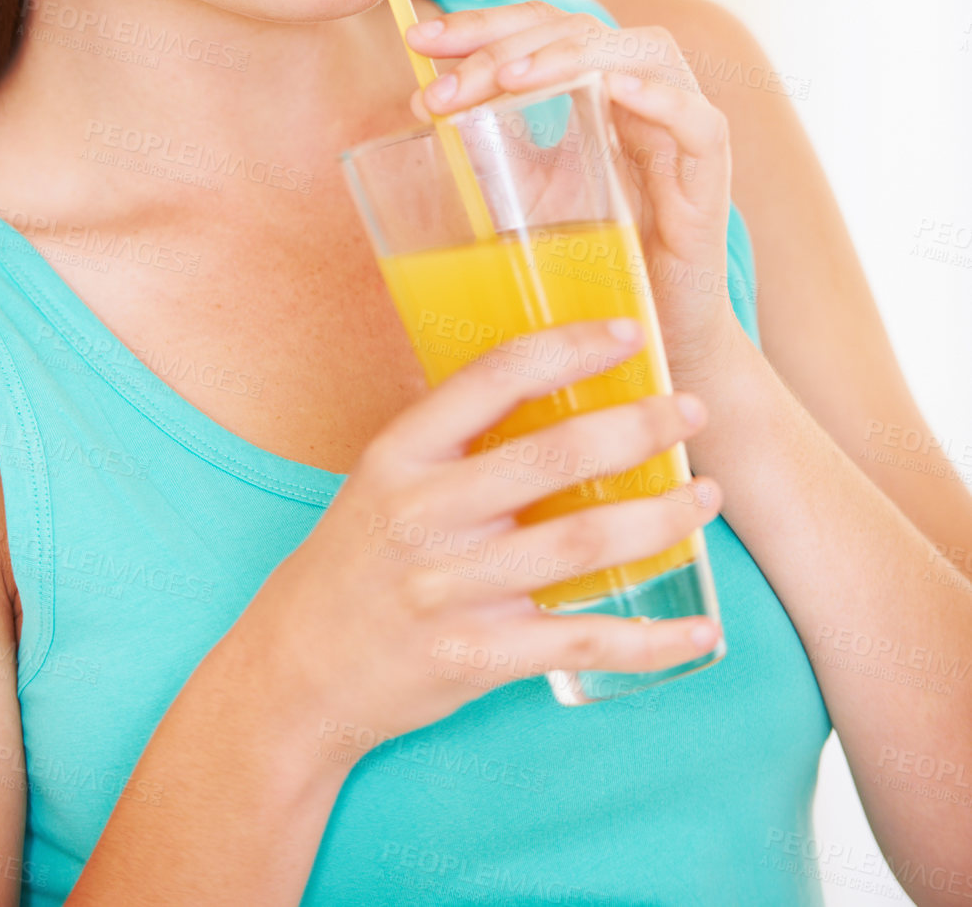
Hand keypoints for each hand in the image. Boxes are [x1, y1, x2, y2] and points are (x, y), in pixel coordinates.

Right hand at [245, 317, 721, 757]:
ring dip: (659, 518)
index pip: (496, 377)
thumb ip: (456, 437)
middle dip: (639, 427)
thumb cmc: (356, 557)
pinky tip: (699, 630)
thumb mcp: (385, 476)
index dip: (572, 348)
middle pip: (555, 457)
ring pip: (582, 544)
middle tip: (691, 410)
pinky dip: (651, 640)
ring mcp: (450, 589)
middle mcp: (424, 514)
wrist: (298, 670)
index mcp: (401, 452)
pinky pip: (581, 642)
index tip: (632, 333)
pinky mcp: (476, 657)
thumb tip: (555, 381)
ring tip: (705, 496)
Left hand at [404, 0, 742, 390]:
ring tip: (512, 78)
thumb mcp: (531, 195)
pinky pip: (700, 123)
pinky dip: (661, 99)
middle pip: (583, 28)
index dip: (483, 25)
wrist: (655, 343)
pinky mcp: (709, 184)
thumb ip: (495, 147)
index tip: (421, 42)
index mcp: (601, 93)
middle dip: (507, 43)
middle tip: (446, 83)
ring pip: (643, 53)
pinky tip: (614, 89)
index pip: (544, 28)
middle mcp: (644, 98)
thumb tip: (429, 105)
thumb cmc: (598, 264)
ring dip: (572, 57)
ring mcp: (681, 135)